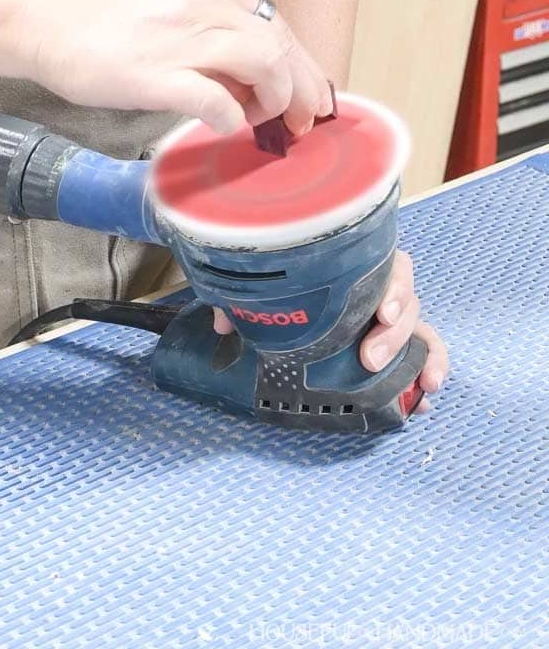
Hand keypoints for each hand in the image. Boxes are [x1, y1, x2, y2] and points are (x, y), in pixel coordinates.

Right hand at [9, 0, 333, 134]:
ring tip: (256, 122)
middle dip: (303, 91)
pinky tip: (222, 126)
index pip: (277, 27)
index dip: (302, 67)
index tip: (310, 97)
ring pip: (265, 67)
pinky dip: (230, 118)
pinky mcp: (156, 75)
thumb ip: (203, 23)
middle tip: (302, 123)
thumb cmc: (89, 11)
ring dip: (273, 101)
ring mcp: (183, 40)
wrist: (35, 11)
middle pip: (281, 48)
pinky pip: (217, 100)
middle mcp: (206, 7)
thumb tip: (233, 67)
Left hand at [213, 250, 449, 412]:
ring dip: (420, 354)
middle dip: (394, 334)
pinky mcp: (395, 339)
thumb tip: (224, 325)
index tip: (381, 312)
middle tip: (370, 359)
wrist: (286, 301)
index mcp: (353, 269)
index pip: (389, 266)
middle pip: (405, 302)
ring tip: (420, 381)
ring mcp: (389, 315)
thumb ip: (242, 302)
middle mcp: (377, 288)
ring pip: (417, 327)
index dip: (392, 287)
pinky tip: (429, 390)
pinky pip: (425, 349)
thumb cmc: (282, 290)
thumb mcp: (261, 293)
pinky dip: (431, 366)